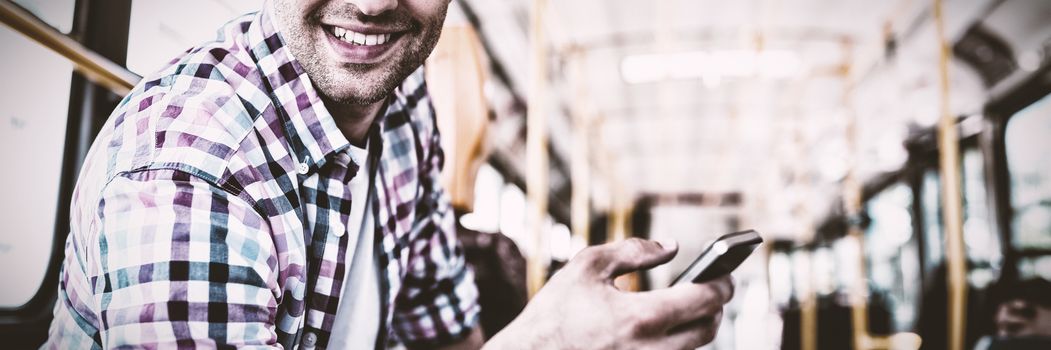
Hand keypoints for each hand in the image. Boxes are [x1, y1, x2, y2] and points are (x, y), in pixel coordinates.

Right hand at [485, 238, 734, 349]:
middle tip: (711, 288)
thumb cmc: (555, 312)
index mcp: (641, 318)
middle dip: (715, 307)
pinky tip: (663, 327)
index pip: (704, 300)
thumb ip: (633, 250)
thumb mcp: (587, 266)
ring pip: (692, 349)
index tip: (725, 274)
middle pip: (708, 330)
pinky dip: (674, 342)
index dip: (722, 284)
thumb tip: (671, 247)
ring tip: (687, 305)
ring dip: (696, 326)